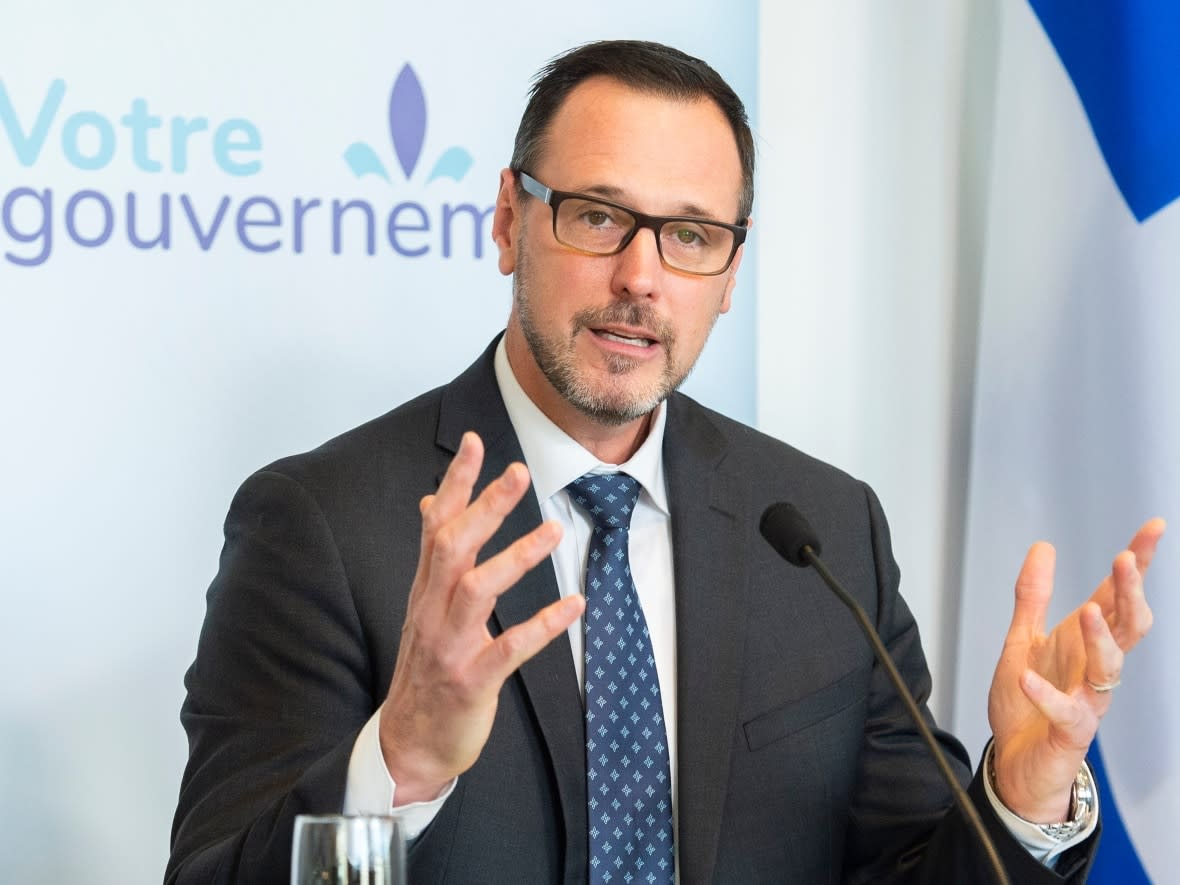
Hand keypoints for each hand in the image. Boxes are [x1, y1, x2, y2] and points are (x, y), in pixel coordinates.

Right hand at [378, 431, 584, 803]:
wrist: (411, 743)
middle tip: (519, 471)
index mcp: (424, 590)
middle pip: (452, 547)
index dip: (456, 482)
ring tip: (555, 531)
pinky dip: (542, 626)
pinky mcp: (470, 681)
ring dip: (517, 557)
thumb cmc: (426, 668)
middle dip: (485, 506)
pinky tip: (574, 605)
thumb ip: (434, 556)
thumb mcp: (425, 607)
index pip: (436, 525)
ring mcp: (448, 647)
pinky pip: (508, 649)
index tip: (475, 442)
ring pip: (477, 590)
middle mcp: (431, 611)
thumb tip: (433, 502)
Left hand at [987, 518, 1164, 820]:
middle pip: (1127, 626)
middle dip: (1129, 593)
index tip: (1153, 527)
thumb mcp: (1023, 639)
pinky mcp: (1069, 732)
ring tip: (1088, 612)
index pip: (1116, 596)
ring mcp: (1086, 699)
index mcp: (1084, 641)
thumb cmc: (1026, 703)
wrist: (1015, 763)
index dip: (1137, 562)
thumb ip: (1033, 597)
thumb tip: (1044, 547)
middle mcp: (1093, 667)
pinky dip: (1045, 694)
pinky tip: (1027, 677)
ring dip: (1101, 639)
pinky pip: (1064, 711)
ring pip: (1109, 668)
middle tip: (1125, 560)